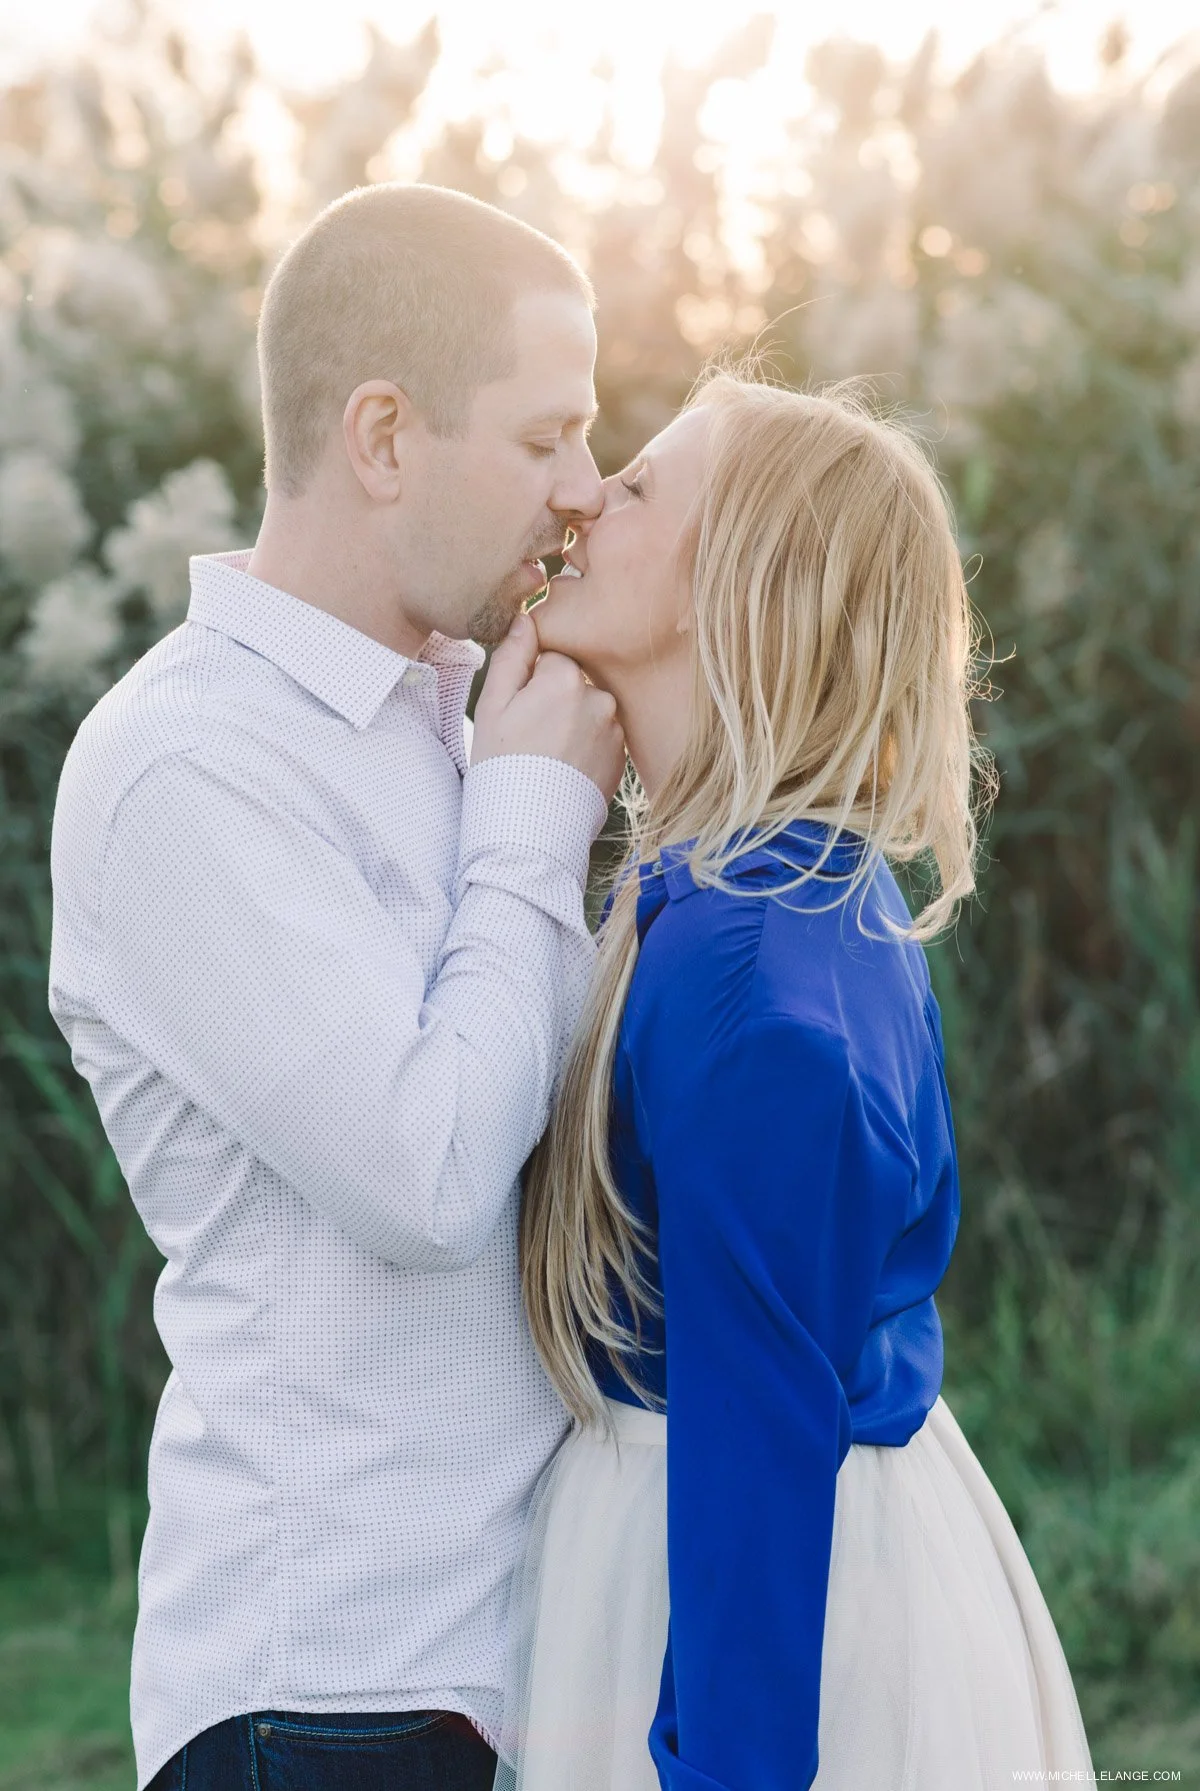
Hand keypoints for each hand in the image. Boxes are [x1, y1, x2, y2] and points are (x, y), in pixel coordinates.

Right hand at [471, 613, 624, 801]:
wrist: (530, 829)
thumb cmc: (502, 764)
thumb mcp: (492, 706)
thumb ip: (511, 656)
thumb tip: (525, 617)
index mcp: (566, 677)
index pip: (552, 658)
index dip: (531, 682)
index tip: (519, 710)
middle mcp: (599, 697)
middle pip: (573, 683)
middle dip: (555, 701)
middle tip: (532, 737)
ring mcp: (615, 728)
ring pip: (589, 710)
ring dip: (573, 723)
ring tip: (549, 756)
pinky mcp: (622, 755)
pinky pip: (601, 737)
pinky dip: (586, 746)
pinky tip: (566, 768)